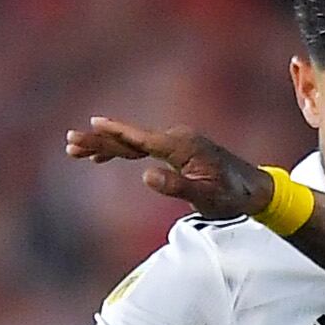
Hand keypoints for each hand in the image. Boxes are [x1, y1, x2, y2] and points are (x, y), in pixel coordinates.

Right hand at [67, 117, 272, 214]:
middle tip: (69, 143)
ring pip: (133, 142)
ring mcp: (176, 143)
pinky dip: (121, 150)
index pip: (140, 139)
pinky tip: (104, 157)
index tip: (90, 126)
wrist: (254, 189)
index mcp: (181, 146)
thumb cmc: (232, 196)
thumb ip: (177, 187)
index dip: (114, 134)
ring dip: (105, 145)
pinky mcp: (176, 150)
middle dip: (99, 141)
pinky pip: (142, 147)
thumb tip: (145, 176)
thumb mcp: (206, 198)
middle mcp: (176, 138)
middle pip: (130, 138)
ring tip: (75, 149)